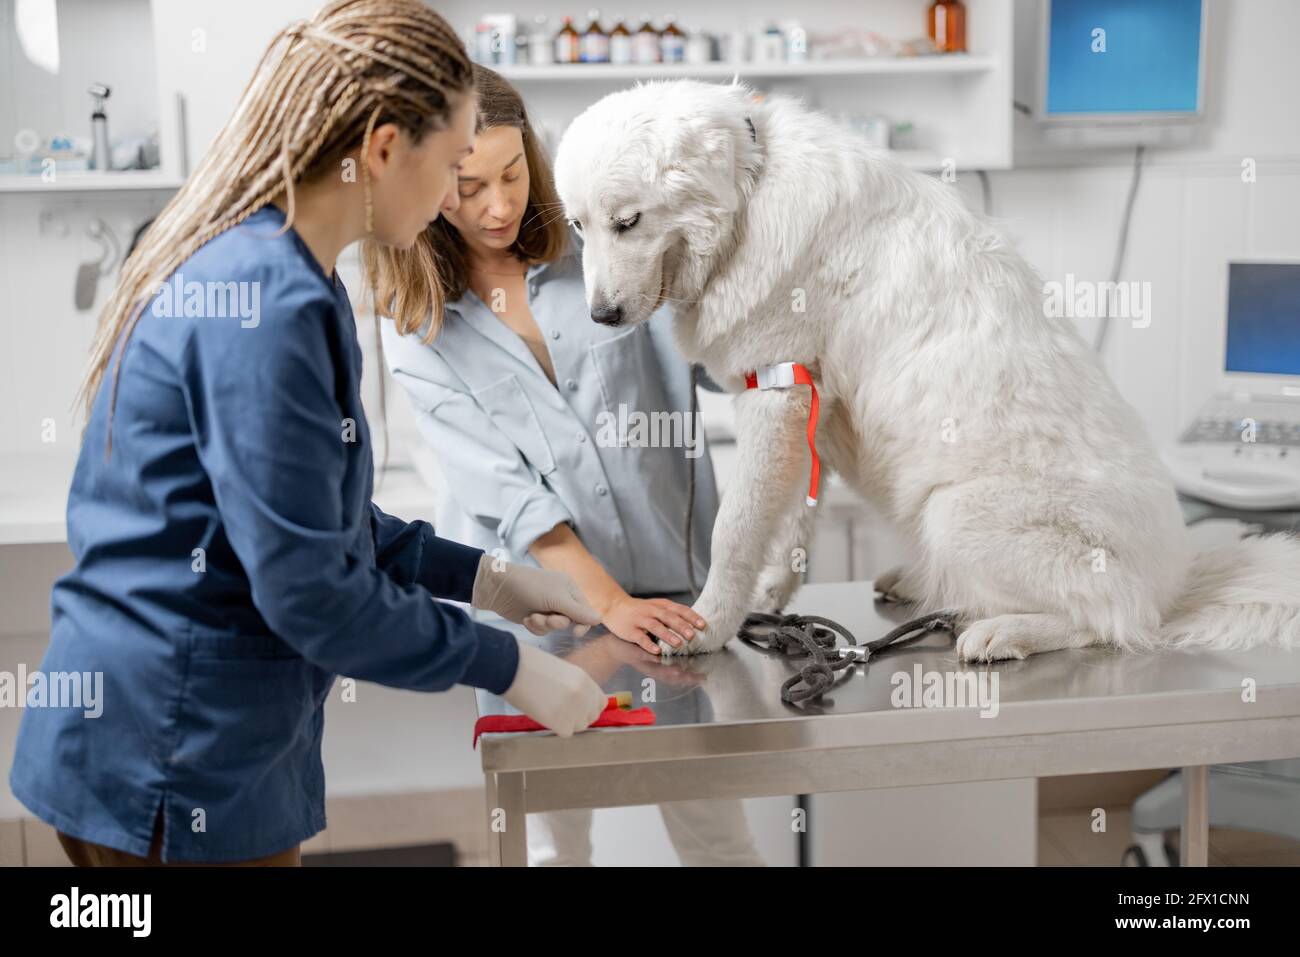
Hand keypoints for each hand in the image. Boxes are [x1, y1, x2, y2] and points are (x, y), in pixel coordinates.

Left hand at [472, 554, 601, 635]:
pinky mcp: (535, 617)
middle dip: (557, 622)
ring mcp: (547, 608)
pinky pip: (542, 629)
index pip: (585, 611)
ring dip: (544, 624)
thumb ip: (579, 612)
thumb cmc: (530, 587)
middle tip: (548, 618)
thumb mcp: (557, 598)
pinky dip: (535, 626)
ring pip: (555, 627)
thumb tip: (600, 620)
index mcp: (569, 589)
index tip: (576, 632)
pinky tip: (526, 618)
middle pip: (570, 621)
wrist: (498, 588)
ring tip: (532, 617)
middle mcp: (560, 598)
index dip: (583, 623)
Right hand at [502, 641, 607, 736]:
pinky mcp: (560, 722)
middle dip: (579, 716)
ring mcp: (574, 709)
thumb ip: (574, 687)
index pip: (600, 702)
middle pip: (591, 717)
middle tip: (562, 712)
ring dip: (567, 722)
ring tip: (551, 711)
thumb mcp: (562, 671)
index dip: (590, 707)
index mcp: (585, 680)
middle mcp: (584, 695)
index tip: (579, 708)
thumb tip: (577, 703)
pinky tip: (545, 715)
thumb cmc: (530, 665)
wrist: (512, 668)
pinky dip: (556, 727)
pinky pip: (566, 732)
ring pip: (579, 726)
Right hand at [602, 595, 706, 654]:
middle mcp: (652, 611)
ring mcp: (640, 620)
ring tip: (678, 643)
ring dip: (667, 635)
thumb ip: (673, 613)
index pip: (679, 610)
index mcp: (662, 606)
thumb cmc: (641, 609)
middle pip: (668, 618)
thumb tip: (694, 623)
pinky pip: (640, 638)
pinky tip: (656, 650)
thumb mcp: (657, 606)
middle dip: (681, 627)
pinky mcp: (630, 630)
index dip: (692, 617)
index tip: (703, 625)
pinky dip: (648, 644)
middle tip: (692, 636)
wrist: (614, 606)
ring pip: (655, 627)